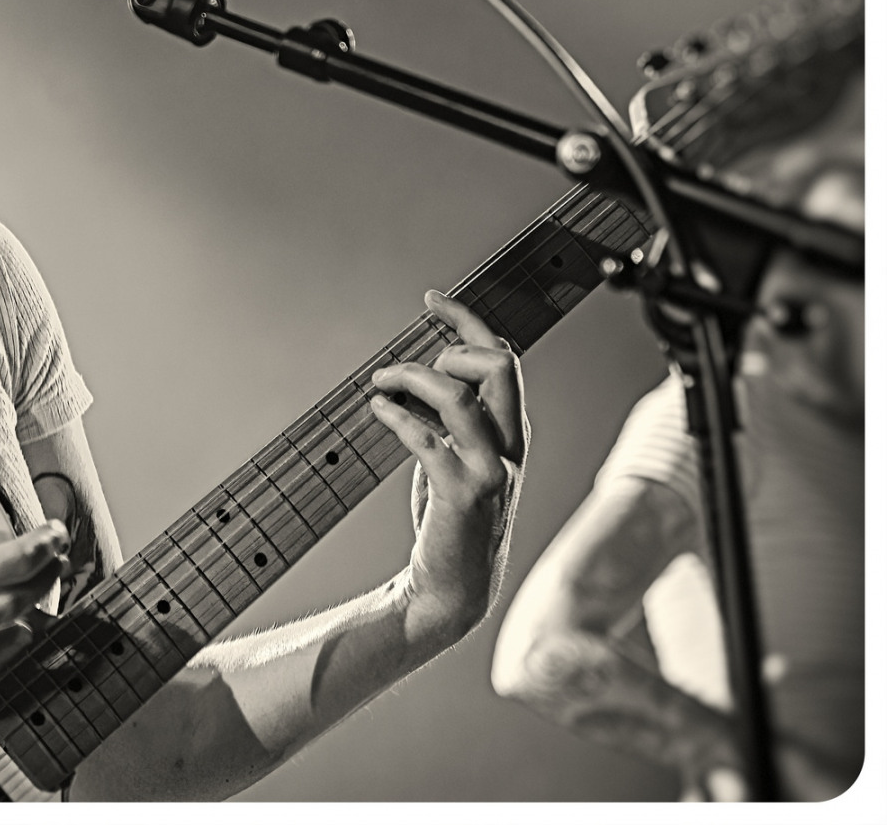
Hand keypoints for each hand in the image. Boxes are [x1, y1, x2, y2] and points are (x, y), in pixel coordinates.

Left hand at [369, 290, 527, 643]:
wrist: (453, 591)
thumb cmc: (450, 524)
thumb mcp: (456, 461)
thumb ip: (450, 422)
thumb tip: (416, 376)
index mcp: (511, 433)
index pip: (504, 358)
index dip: (468, 321)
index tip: (432, 299)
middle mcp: (509, 447)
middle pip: (499, 364)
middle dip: (450, 344)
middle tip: (406, 366)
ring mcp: (490, 471)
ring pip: (460, 395)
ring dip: (412, 377)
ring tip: (380, 383)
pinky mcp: (463, 495)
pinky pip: (427, 438)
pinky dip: (396, 416)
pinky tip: (377, 411)